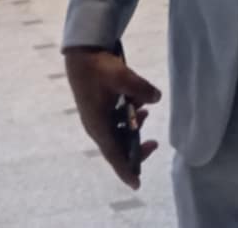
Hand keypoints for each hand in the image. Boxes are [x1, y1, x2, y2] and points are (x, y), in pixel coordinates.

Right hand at [64, 46, 162, 187]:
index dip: (127, 170)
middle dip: (136, 148)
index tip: (137, 184)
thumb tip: (156, 99)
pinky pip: (116, 121)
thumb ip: (142, 89)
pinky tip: (139, 105)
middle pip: (118, 147)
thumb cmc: (98, 68)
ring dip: (133, 128)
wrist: (81, 54)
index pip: (115, 155)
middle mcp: (96, 126)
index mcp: (99, 126)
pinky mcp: (99, 108)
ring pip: (118, 133)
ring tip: (146, 114)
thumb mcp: (123, 77)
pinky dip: (129, 117)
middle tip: (154, 144)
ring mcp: (97, 117)